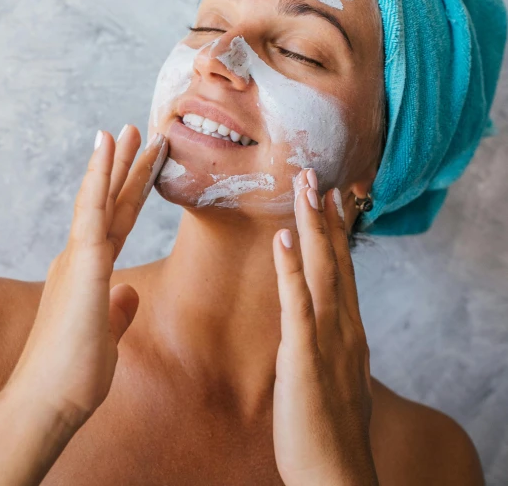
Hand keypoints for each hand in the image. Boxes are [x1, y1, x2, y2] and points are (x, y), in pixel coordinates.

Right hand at [2, 126, 166, 430]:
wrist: (46, 405)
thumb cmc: (72, 377)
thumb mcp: (107, 337)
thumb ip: (118, 312)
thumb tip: (131, 292)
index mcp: (88, 274)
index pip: (117, 223)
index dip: (130, 191)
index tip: (143, 163)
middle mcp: (80, 259)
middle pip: (109, 203)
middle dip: (125, 167)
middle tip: (137, 131)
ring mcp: (79, 258)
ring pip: (99, 199)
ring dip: (113, 162)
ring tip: (125, 128)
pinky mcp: (82, 264)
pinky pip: (93, 210)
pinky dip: (100, 176)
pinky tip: (106, 147)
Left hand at [272, 169, 378, 485]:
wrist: (337, 475)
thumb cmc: (329, 430)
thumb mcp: (334, 377)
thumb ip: (326, 347)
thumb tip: (315, 331)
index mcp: (347, 331)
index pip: (343, 270)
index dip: (337, 232)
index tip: (332, 198)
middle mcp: (343, 327)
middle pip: (337, 260)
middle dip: (326, 215)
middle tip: (317, 174)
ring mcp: (326, 339)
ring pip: (323, 270)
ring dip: (313, 226)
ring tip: (306, 187)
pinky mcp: (304, 356)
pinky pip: (297, 305)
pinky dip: (291, 269)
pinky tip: (283, 241)